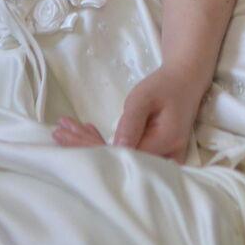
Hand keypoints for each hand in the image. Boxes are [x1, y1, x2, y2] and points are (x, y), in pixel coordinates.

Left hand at [52, 64, 208, 163]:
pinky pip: (127, 156)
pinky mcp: (155, 158)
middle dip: (84, 147)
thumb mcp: (144, 98)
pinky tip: (85, 134)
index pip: (120, 155)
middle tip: (58, 132)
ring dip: (90, 146)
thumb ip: (130, 123)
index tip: (65, 135)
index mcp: (164, 144)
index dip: (90, 148)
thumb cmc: (165, 86)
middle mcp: (165, 159)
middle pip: (117, 162)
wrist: (186, 82)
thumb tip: (115, 150)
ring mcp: (162, 162)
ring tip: (63, 132)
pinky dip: (104, 146)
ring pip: (120, 160)